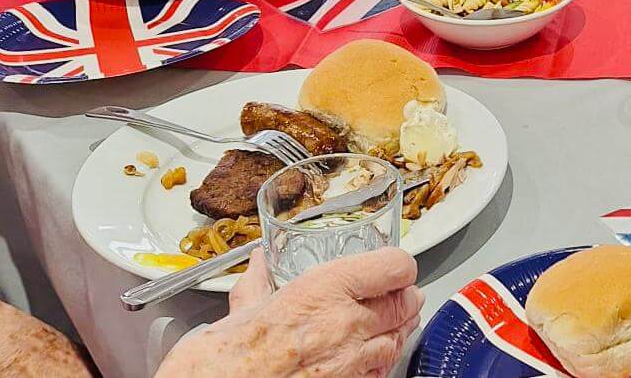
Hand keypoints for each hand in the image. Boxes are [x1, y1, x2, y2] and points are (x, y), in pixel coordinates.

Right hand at [156, 248, 422, 377]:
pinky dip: (379, 365)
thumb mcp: (242, 309)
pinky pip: (378, 373)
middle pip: (403, 303)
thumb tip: (259, 263)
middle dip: (404, 300)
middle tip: (399, 297)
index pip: (394, 266)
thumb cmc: (226, 358)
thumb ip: (259, 283)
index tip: (394, 269)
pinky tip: (370, 360)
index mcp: (325, 289)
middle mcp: (346, 322)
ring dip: (396, 331)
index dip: (398, 266)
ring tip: (389, 326)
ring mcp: (349, 361)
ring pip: (396, 340)